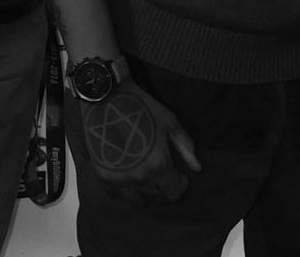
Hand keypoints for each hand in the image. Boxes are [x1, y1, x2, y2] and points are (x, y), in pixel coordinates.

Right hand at [75, 80, 201, 205]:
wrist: (107, 98)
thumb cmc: (142, 107)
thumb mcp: (170, 122)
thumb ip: (185, 146)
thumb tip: (197, 168)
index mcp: (159, 165)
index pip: (174, 193)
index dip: (180, 186)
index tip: (180, 176)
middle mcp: (140, 178)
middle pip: (157, 198)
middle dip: (164, 188)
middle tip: (163, 174)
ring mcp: (119, 179)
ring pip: (137, 200)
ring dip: (145, 192)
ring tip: (146, 177)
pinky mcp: (102, 175)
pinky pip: (116, 193)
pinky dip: (124, 188)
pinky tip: (127, 176)